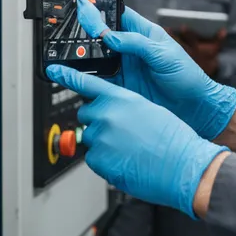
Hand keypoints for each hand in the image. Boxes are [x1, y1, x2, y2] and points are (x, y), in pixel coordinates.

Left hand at [46, 65, 227, 217]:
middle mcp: (106, 115)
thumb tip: (115, 114)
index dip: (67, 76)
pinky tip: (126, 162)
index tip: (54, 71)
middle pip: (86, 114)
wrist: (181, 165)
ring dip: (103, 143)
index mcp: (120, 98)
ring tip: (128, 150)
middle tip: (119, 132)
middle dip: (97, 121)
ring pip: (90, 138)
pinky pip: (94, 159)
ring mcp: (100, 138)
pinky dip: (106, 161)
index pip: (86, 83)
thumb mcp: (148, 109)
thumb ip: (125, 107)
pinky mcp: (98, 160)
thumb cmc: (172, 138)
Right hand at [75, 3, 235, 139]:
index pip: (119, 16)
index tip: (85, 6)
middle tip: (72, 34)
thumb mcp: (164, 55)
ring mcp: (126, 68)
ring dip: (87, 57)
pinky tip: (80, 77)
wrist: (195, 108)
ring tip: (70, 54)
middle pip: (104, 37)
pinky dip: (90, 79)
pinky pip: (102, 80)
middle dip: (88, 35)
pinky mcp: (122, 87)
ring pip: (99, 58)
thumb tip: (110, 36)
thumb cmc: (187, 77)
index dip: (102, 10)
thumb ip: (137, 44)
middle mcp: (132, 50)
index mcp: (144, 34)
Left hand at [76, 0, 105, 37]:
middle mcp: (82, 8)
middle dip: (80, 2)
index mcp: (87, 5)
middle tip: (82, 2)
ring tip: (87, 12)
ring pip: (79, 9)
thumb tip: (87, 4)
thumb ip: (90, 5)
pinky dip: (81, 14)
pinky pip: (79, 14)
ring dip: (81, 9)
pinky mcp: (79, 18)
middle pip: (78, 3)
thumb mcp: (95, 9)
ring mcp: (80, 13)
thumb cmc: (97, 18)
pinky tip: (86, 17)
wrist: (95, 27)